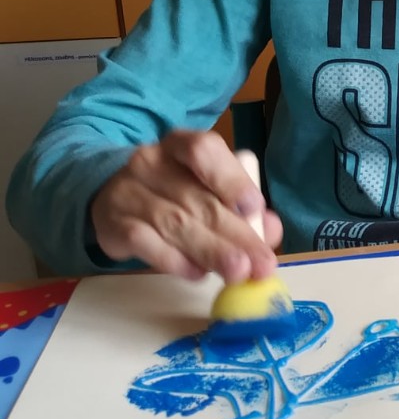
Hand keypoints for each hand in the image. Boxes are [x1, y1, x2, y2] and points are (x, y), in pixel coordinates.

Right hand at [90, 130, 283, 282]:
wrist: (108, 196)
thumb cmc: (170, 191)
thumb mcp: (204, 187)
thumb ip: (239, 206)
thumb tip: (271, 230)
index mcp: (180, 145)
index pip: (204, 151)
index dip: (231, 179)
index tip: (254, 208)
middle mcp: (152, 162)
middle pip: (200, 200)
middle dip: (237, 235)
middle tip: (262, 263)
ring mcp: (129, 192)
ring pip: (176, 224)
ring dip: (212, 252)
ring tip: (238, 272)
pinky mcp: (113, 224)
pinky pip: (146, 243)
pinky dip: (175, 261)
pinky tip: (196, 274)